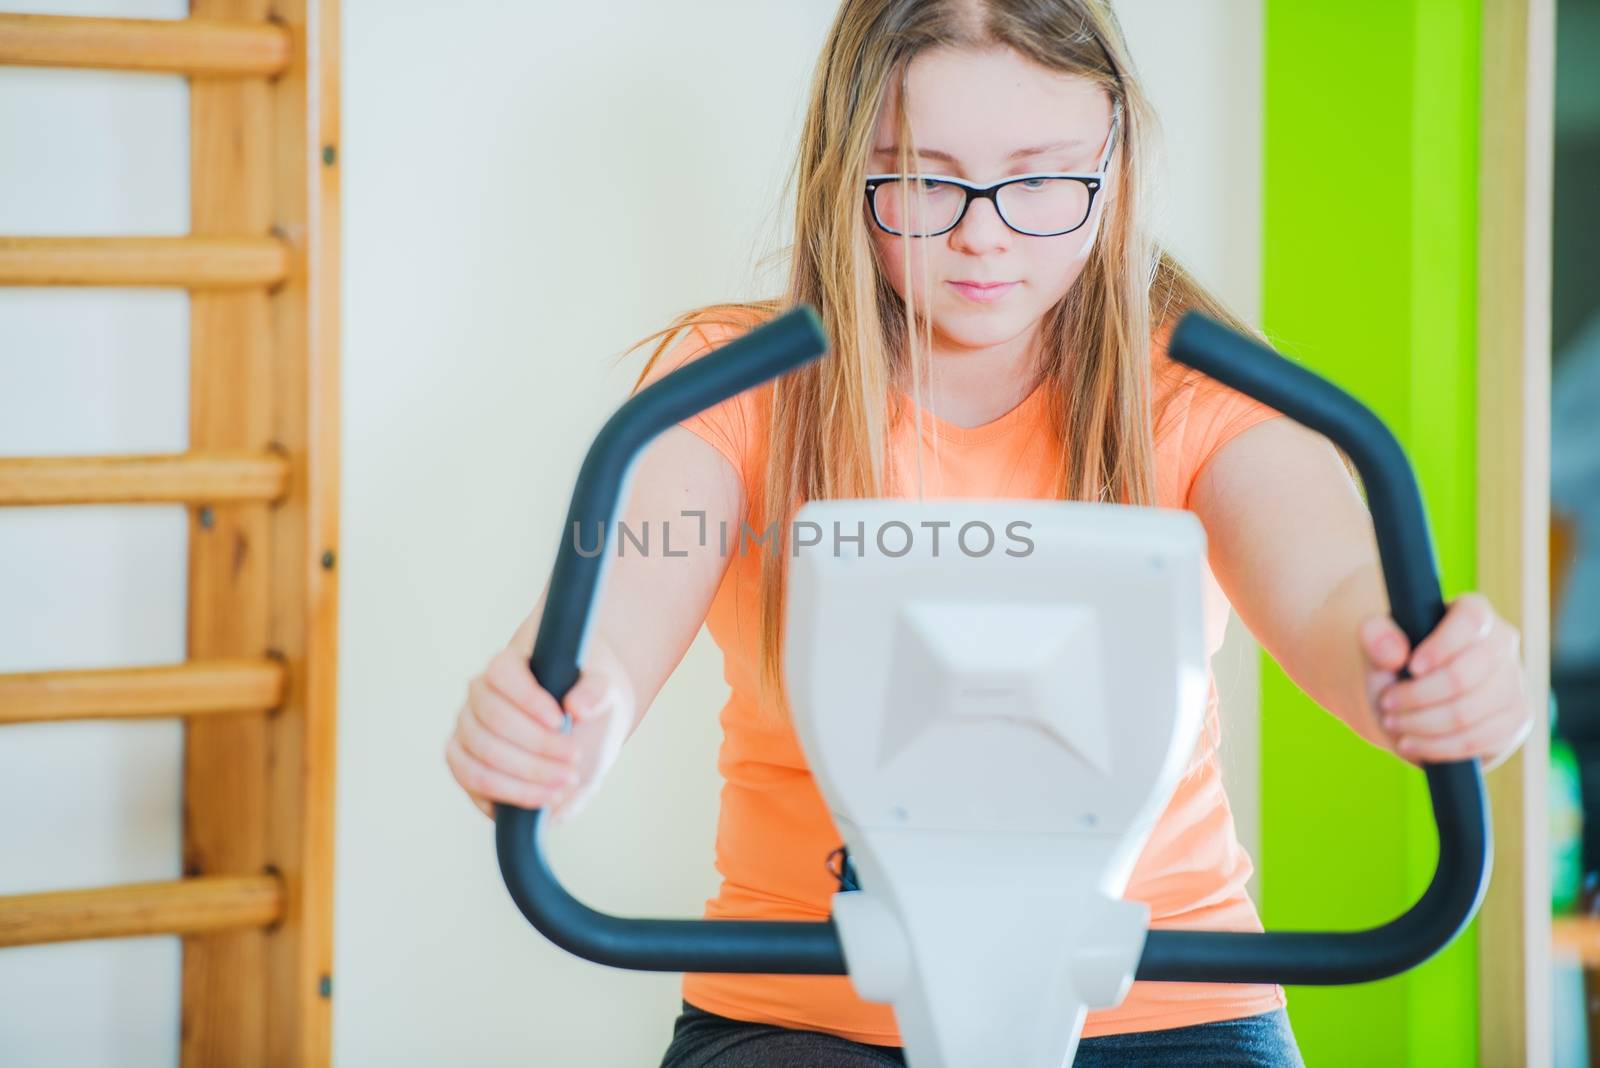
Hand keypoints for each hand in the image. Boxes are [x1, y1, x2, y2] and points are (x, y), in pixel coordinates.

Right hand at [445, 639, 636, 822]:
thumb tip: (578, 708)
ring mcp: (467, 731)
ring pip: (482, 754)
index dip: (529, 699)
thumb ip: (594, 692)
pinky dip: (509, 794)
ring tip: (565, 783)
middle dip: (537, 744)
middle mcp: (479, 696)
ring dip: (526, 774)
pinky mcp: (464, 764)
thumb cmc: (585, 702)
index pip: (503, 674)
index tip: (561, 721)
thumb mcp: (602, 689)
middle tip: (574, 759)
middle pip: (494, 719)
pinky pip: (474, 782)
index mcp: (507, 665)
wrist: (579, 729)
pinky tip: (542, 800)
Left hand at [1359, 592, 1530, 769]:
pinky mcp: (1515, 722)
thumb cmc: (1393, 665)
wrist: (1406, 701)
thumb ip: (1375, 635)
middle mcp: (1502, 645)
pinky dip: (1437, 746)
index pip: (1472, 620)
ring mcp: (1514, 685)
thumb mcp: (1373, 644)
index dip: (1442, 646)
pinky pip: (1480, 741)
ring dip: (1421, 724)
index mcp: (1473, 613)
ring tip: (1392, 722)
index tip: (1411, 667)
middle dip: (1417, 696)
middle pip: (1465, 676)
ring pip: (1469, 713)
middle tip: (1386, 702)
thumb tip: (1394, 652)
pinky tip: (1409, 743)